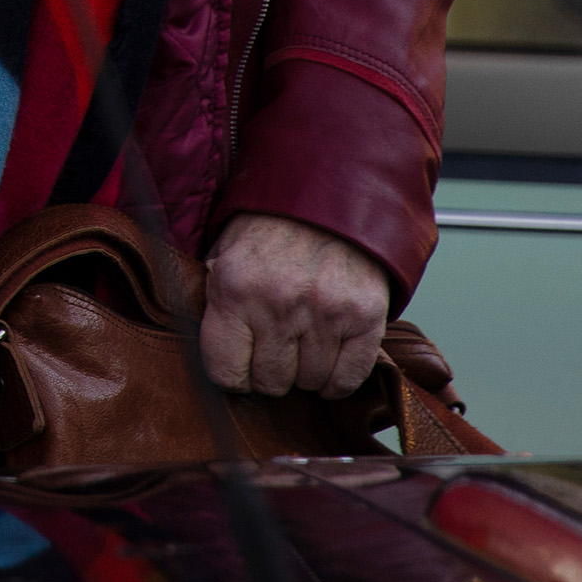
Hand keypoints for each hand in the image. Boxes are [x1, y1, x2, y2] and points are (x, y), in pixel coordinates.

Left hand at [200, 213, 389, 396]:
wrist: (326, 198)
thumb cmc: (267, 233)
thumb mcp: (223, 257)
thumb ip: (216, 306)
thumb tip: (215, 362)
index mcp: (234, 289)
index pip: (226, 372)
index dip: (232, 378)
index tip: (239, 369)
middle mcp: (279, 303)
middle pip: (271, 382)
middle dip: (269, 374)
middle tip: (273, 350)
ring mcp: (326, 312)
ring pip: (309, 383)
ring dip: (304, 372)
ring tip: (301, 342)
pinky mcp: (365, 318)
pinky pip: (347, 379)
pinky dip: (336, 379)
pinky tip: (327, 360)